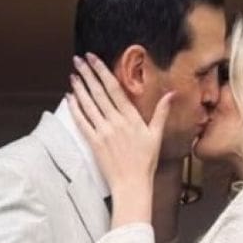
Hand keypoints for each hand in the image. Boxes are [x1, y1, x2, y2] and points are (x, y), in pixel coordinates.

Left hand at [68, 53, 174, 226]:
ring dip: (79, 88)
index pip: (115, 89)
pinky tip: (69, 97)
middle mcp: (116, 122)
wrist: (132, 184)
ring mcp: (103, 132)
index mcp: (131, 118)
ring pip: (89, 105)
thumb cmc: (146, 162)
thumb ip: (162, 112)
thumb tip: (172, 94)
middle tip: (79, 60)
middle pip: (99, 93)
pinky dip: (75, 109)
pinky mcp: (94, 143)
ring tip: (73, 74)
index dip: (103, 72)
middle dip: (88, 74)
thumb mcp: (156, 135)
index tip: (94, 59)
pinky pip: (82, 122)